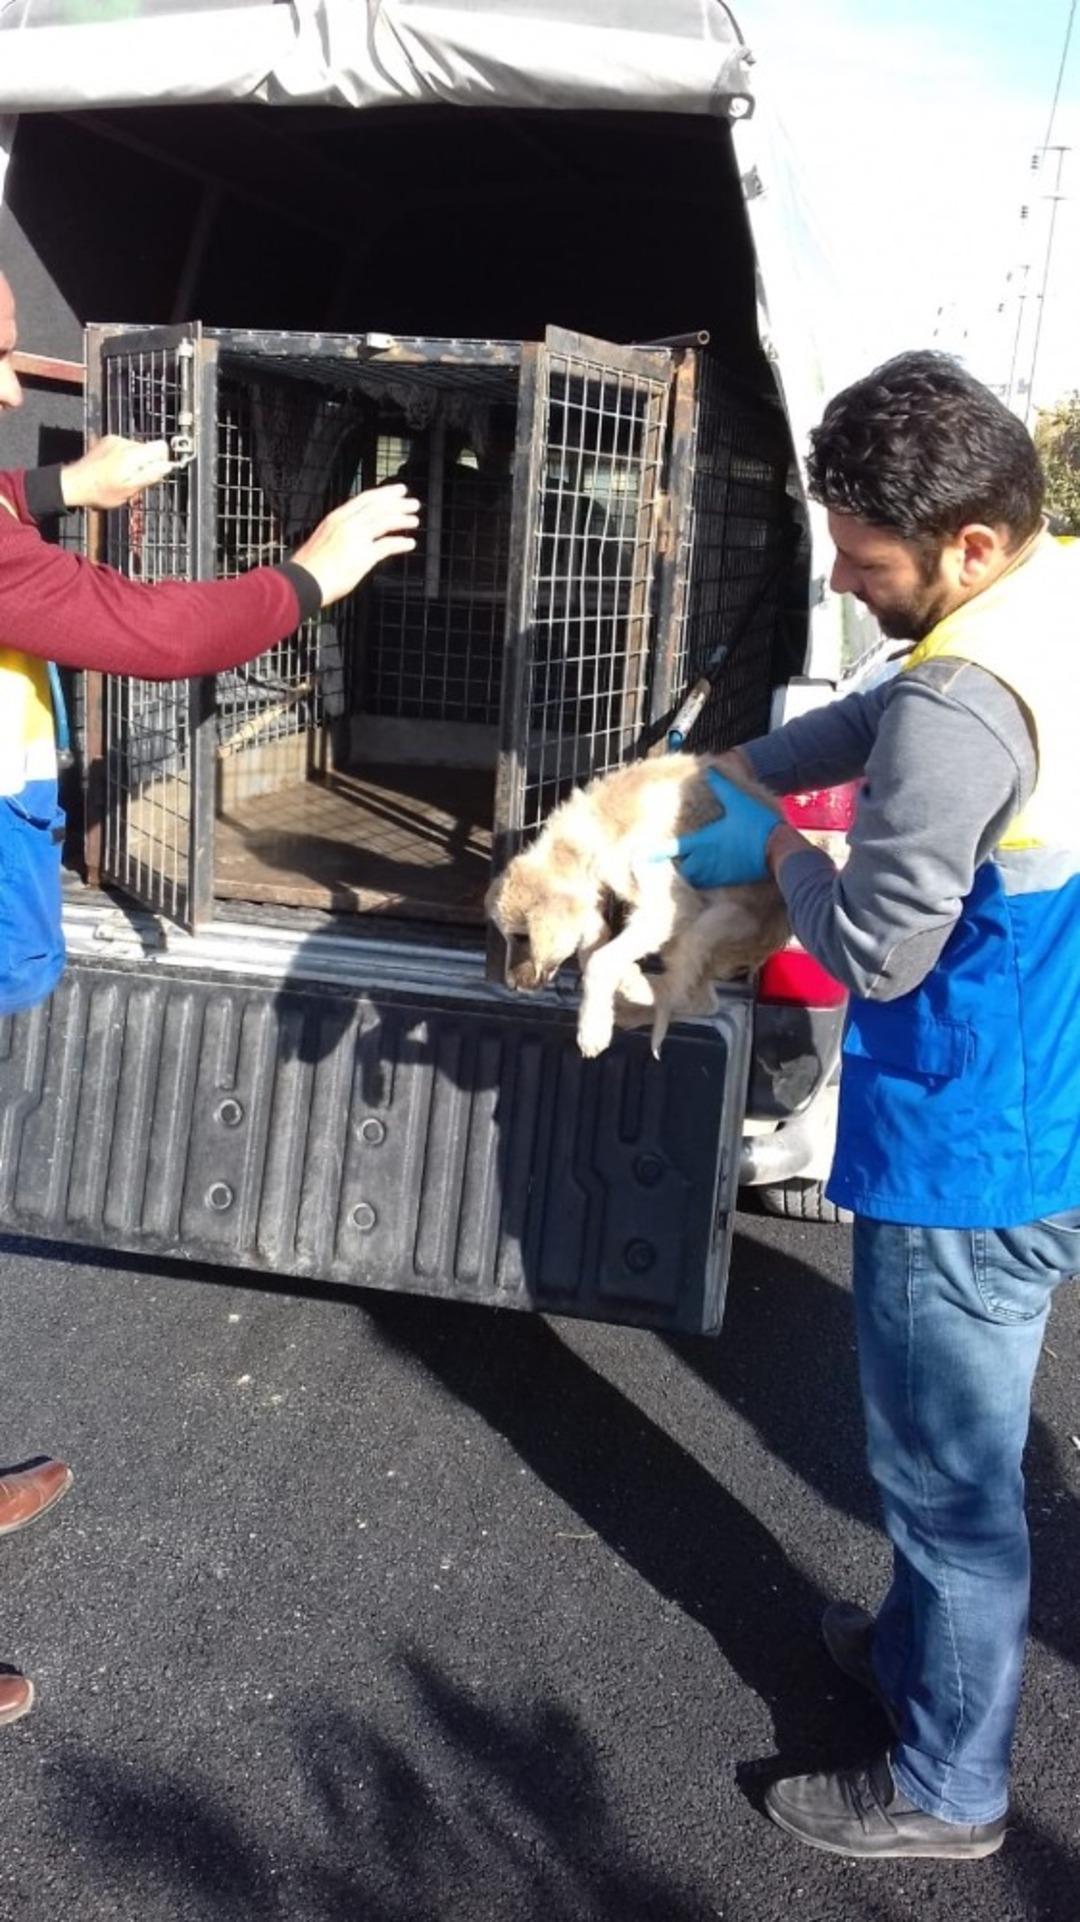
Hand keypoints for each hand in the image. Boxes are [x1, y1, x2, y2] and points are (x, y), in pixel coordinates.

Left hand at [61, 435, 174, 509]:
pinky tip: (114, 470)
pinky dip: (124, 459)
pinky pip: (125, 448)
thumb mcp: (129, 490)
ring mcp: (114, 440)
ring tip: (122, 477)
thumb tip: (166, 466)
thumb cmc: (99, 491)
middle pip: (149, 448)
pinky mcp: (107, 441)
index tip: (153, 473)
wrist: (75, 484)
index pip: (160, 446)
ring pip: (137, 449)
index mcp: (132, 455)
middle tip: (134, 481)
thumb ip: (149, 476)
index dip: (161, 461)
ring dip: (135, 463)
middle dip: (146, 464)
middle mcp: (123, 443)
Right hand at [290, 484, 419, 606]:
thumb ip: (340, 532)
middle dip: (399, 503)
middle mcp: (347, 524)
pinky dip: (401, 543)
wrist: (302, 582)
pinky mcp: (363, 556)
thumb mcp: (323, 538)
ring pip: (385, 521)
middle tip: (413, 502)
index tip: (398, 491)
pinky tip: (409, 544)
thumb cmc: (310, 567)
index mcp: (336, 517)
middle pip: (379, 507)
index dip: (384, 493)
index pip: (365, 499)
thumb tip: (355, 533)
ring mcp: (355, 538)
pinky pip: (387, 545)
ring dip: (403, 519)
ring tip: (414, 520)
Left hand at [655, 767, 777, 887]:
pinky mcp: (725, 881)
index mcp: (702, 841)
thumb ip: (721, 787)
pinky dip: (701, 880)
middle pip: (678, 868)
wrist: (778, 850)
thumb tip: (709, 768)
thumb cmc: (756, 825)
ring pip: (691, 878)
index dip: (652, 854)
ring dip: (687, 873)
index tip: (639, 856)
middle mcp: (703, 860)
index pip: (669, 850)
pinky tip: (705, 873)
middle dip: (673, 865)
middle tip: (667, 860)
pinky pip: (706, 884)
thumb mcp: (738, 801)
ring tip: (685, 867)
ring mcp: (714, 873)